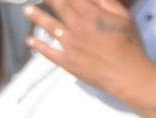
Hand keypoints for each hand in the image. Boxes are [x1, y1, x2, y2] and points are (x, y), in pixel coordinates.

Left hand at [25, 0, 151, 100]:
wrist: (125, 73)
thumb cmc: (129, 43)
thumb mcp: (123, 16)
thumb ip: (106, 2)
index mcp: (92, 14)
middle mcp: (77, 27)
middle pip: (60, 8)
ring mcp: (70, 45)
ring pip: (50, 27)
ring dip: (37, 17)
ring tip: (26, 10)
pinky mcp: (66, 61)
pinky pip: (49, 52)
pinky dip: (38, 46)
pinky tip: (29, 40)